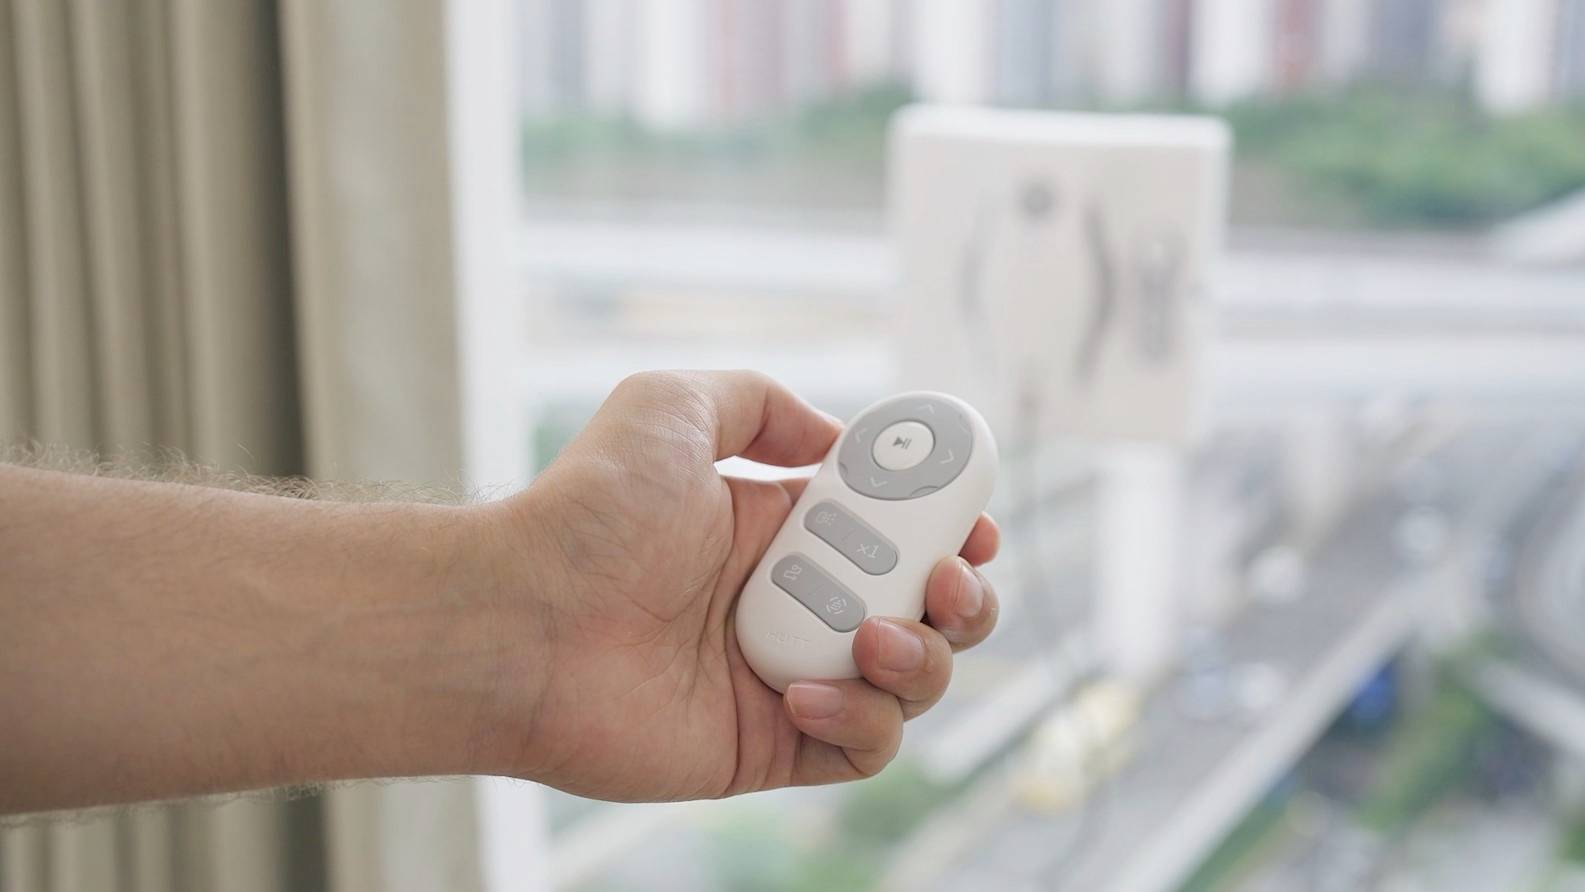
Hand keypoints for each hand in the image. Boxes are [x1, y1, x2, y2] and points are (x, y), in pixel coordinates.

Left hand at [487, 371, 999, 800]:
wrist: (517, 617)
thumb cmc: (586, 509)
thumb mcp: (674, 404)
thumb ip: (762, 403)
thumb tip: (837, 444)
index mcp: (784, 529)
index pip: (900, 531)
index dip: (951, 527)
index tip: (973, 519)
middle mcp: (796, 603)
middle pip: (929, 610)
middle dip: (965, 596)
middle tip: (948, 577)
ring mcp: (788, 676)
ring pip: (913, 682)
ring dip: (924, 659)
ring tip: (874, 637)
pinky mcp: (770, 745)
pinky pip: (863, 749)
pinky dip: (861, 721)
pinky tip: (804, 691)